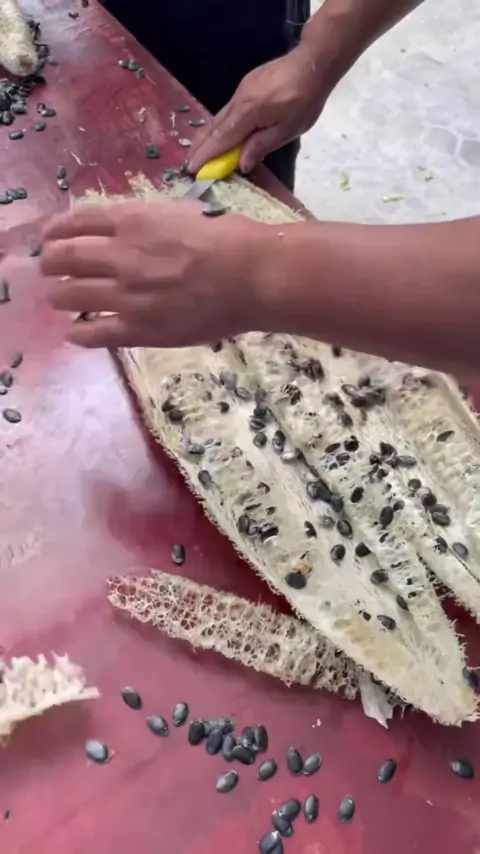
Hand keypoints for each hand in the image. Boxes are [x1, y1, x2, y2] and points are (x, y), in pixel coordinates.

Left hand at [41, 199, 267, 348]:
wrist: (252, 276)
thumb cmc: (229, 239)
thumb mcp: (181, 213)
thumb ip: (147, 220)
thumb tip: (126, 229)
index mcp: (132, 221)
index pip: (75, 222)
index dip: (55, 230)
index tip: (50, 238)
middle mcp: (120, 255)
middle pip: (63, 257)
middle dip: (50, 263)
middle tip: (51, 269)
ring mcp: (126, 294)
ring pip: (68, 294)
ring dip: (57, 295)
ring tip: (59, 298)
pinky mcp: (137, 328)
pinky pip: (91, 333)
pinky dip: (77, 332)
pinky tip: (75, 332)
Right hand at [188, 43, 326, 175]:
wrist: (312, 63)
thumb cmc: (305, 100)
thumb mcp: (288, 130)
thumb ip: (262, 146)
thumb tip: (240, 164)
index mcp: (248, 112)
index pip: (222, 138)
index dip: (206, 155)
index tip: (192, 169)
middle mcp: (238, 100)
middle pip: (214, 127)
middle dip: (200, 147)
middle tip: (187, 164)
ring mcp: (240, 91)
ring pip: (218, 118)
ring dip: (206, 136)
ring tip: (198, 152)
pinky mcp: (245, 86)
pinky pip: (227, 110)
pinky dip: (218, 125)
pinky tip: (218, 134)